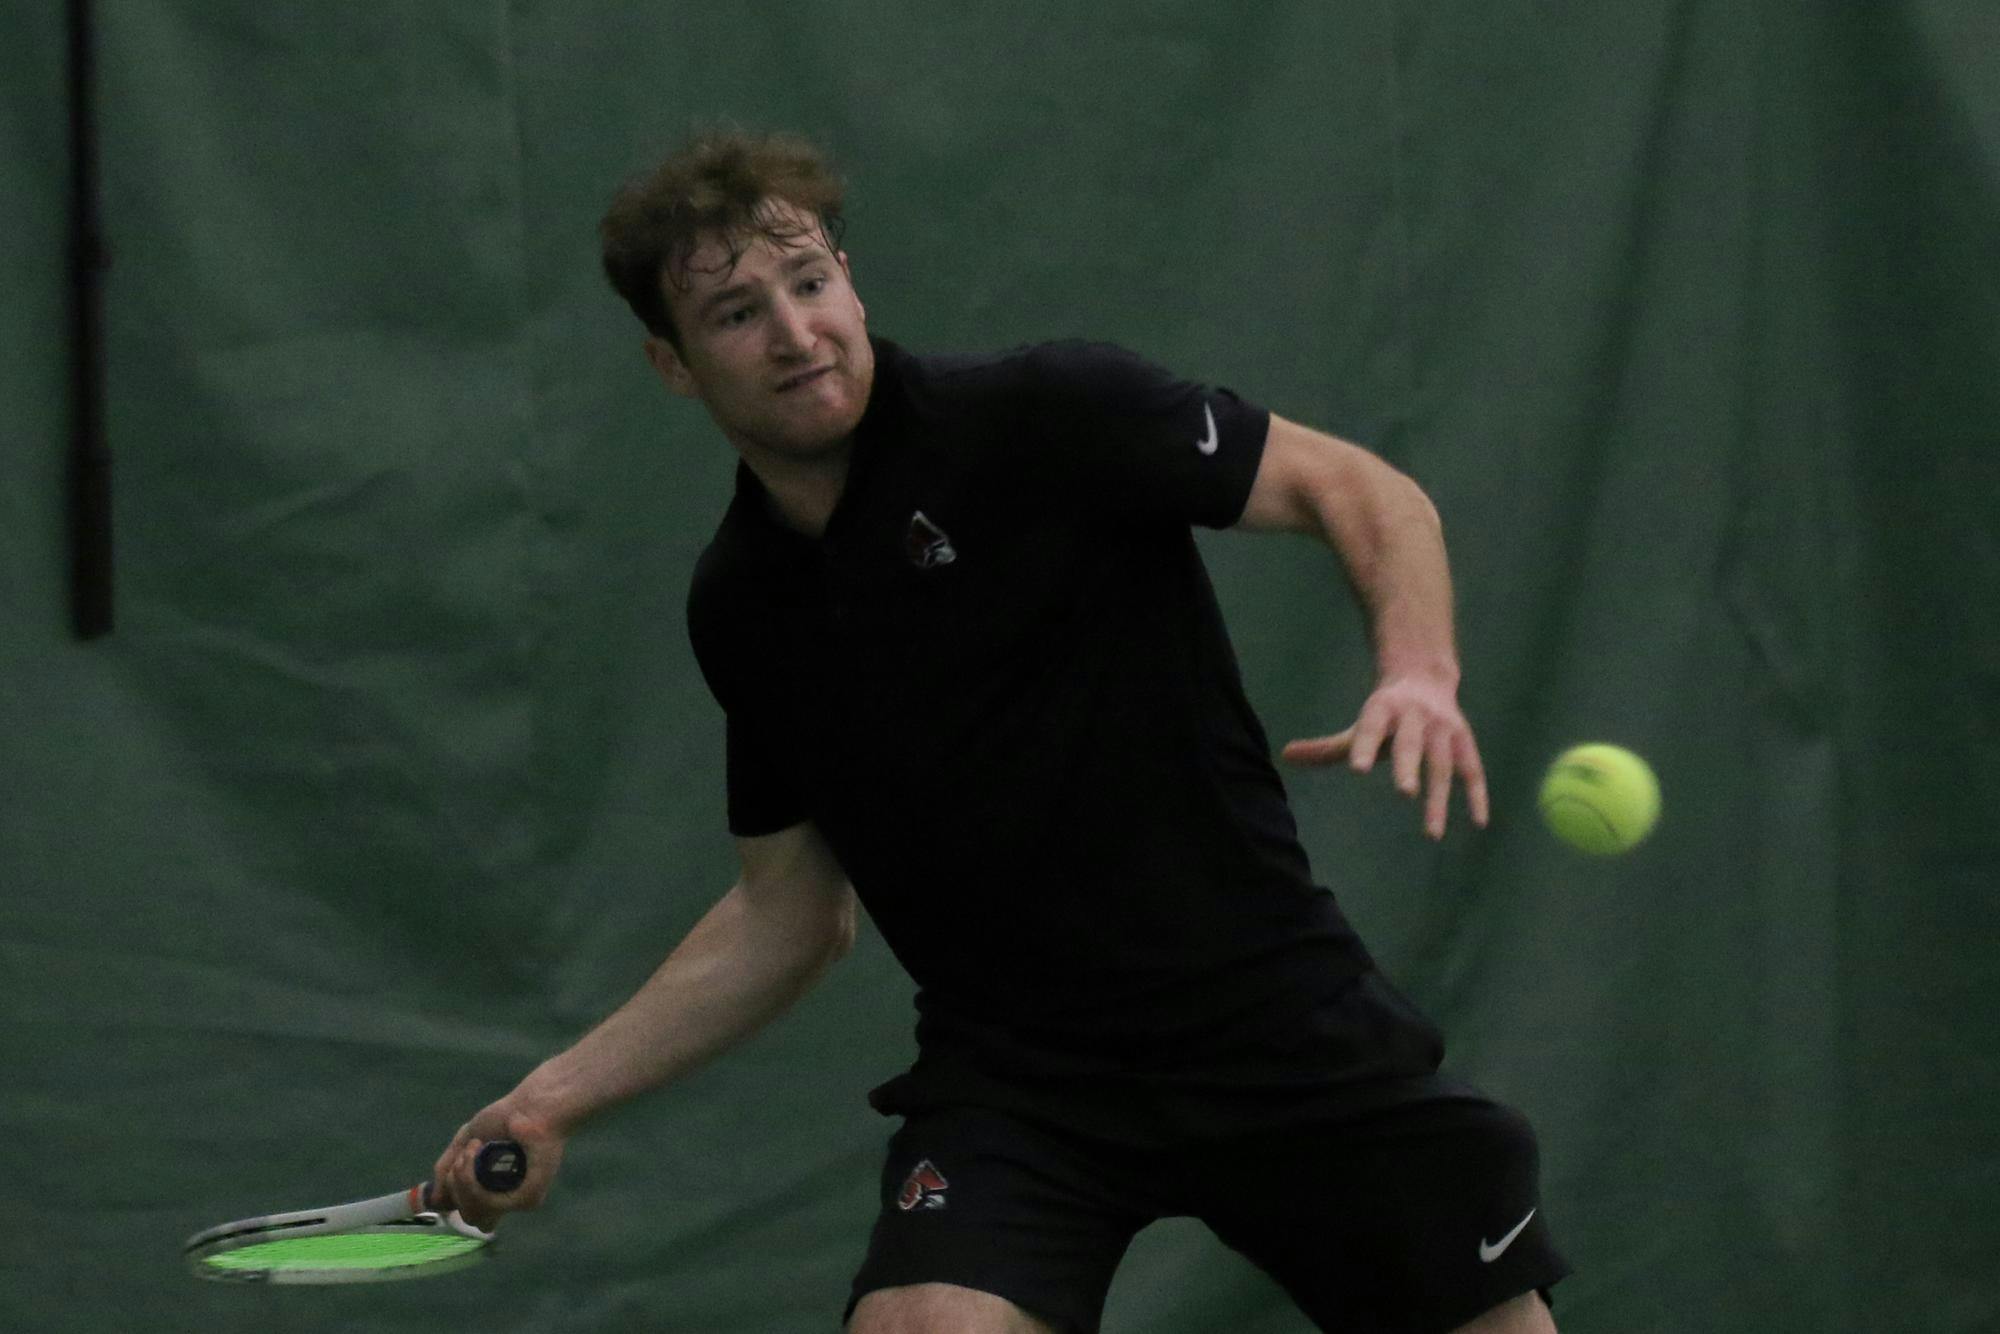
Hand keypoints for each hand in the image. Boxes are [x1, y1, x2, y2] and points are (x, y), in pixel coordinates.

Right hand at [429, 1096, 565, 1231]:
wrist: (529, 1106)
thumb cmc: (502, 1120)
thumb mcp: (463, 1142)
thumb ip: (446, 1170)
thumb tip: (435, 1201)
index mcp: (495, 1191)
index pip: (470, 1215)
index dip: (454, 1198)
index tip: (454, 1170)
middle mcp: (507, 1199)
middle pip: (468, 1217)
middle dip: (455, 1187)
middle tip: (462, 1157)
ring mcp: (518, 1200)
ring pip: (473, 1214)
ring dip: (461, 1180)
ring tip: (472, 1149)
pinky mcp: (528, 1198)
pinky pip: (487, 1205)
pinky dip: (472, 1179)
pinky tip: (477, 1151)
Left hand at [1281, 673, 1489, 839]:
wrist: (1425, 678)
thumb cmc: (1385, 715)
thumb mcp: (1358, 726)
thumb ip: (1326, 747)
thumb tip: (1285, 755)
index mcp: (1383, 710)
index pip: (1371, 728)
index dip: (1365, 746)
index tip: (1357, 769)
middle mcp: (1415, 717)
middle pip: (1411, 744)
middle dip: (1408, 766)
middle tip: (1404, 793)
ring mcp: (1443, 729)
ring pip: (1443, 764)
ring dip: (1439, 797)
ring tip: (1432, 833)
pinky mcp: (1465, 741)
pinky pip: (1473, 771)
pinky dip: (1477, 796)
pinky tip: (1478, 823)